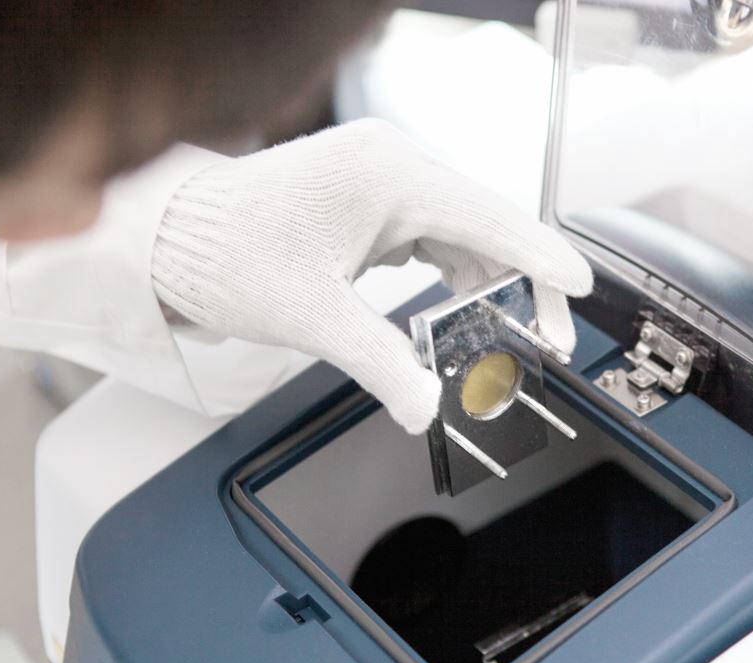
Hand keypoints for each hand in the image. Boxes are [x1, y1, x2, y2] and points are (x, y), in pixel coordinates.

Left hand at [152, 119, 591, 432]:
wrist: (172, 239)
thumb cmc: (227, 256)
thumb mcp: (312, 316)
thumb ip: (380, 362)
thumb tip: (424, 408)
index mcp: (387, 174)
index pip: (490, 217)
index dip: (542, 257)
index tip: (580, 288)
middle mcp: (392, 164)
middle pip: (487, 224)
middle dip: (522, 282)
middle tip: (548, 338)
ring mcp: (382, 178)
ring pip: (464, 230)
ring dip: (490, 280)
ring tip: (512, 333)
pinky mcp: (370, 199)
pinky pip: (434, 233)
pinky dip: (455, 272)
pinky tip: (465, 308)